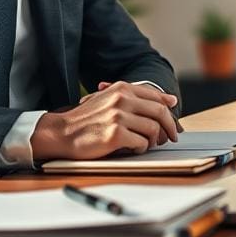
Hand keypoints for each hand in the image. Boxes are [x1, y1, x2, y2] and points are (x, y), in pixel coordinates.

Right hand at [31, 81, 179, 161]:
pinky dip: (140, 148)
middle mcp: (122, 99)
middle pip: (160, 112)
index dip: (168, 110)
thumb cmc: (86, 118)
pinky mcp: (115, 135)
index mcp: (122, 88)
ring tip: (144, 144)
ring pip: (153, 129)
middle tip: (171, 137)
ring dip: (153, 140)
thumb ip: (136, 97)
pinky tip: (132, 148)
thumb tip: (169, 100)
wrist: (62, 132)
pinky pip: (141, 143)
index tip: (173, 121)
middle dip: (169, 127)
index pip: (156, 96)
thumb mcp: (109, 99)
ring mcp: (118, 116)